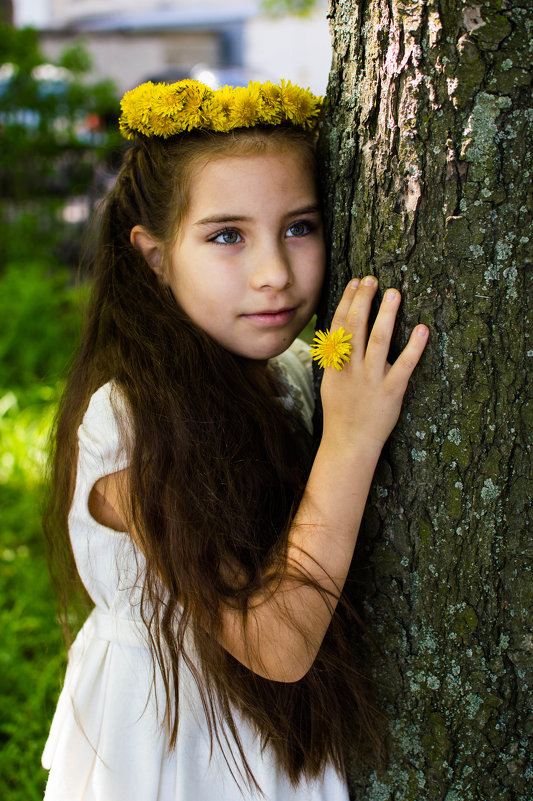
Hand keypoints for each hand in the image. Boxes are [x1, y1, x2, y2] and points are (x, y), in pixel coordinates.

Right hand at [319, 276, 428, 452]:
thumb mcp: (331, 382)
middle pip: (356, 327)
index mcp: (336, 365)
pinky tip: (422, 329)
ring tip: (394, 293)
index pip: (339, 325)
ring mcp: (372, 380)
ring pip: (379, 341)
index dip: (347, 301)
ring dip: (386, 314)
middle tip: (372, 279)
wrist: (349, 443)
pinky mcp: (392, 391)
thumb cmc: (341, 412)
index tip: (355, 282)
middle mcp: (352, 369)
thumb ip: (336, 357)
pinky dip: (414, 348)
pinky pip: (404, 366)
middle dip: (363, 300)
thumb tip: (339, 330)